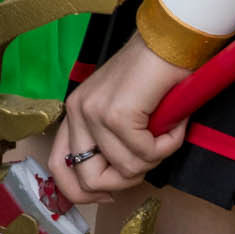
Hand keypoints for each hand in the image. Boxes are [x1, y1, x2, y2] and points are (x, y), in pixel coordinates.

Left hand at [48, 33, 187, 206]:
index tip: (111, 193)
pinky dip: (168, 144)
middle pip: (89, 181)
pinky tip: (174, 123)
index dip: (83, 192)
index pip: (59, 168)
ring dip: (155, 157)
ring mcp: (95, 113)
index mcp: (75, 113)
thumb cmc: (152, 75)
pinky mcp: (117, 114)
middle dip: (125, 182)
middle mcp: (78, 112)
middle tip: (149, 159)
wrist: (171, 40)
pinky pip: (146, 154)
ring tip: (166, 130)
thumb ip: (109, 142)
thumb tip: (111, 186)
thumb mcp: (122, 112)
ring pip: (125, 170)